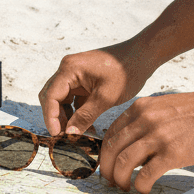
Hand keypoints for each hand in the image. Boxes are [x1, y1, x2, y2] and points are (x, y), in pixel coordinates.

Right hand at [39, 44, 153, 137]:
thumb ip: (85, 115)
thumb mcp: (106, 97)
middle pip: (51, 96)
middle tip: (63, 136)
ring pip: (61, 97)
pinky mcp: (83, 79)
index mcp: (70, 69)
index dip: (50, 116)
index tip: (56, 135)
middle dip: (55, 116)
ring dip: (65, 114)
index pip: (50, 96)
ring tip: (74, 132)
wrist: (142, 57)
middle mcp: (68, 69)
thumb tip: (70, 133)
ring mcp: (74, 73)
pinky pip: (72, 97)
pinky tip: (83, 123)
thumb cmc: (126, 72)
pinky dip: (75, 110)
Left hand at [99, 87, 193, 193]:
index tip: (106, 164)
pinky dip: (140, 185)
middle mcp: (143, 120)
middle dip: (106, 168)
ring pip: (124, 162)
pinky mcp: (172, 153)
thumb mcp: (162, 109)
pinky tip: (143, 189)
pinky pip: (146, 173)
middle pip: (112, 148)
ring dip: (120, 178)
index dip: (104, 152)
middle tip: (110, 181)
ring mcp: (157, 136)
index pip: (110, 133)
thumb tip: (132, 149)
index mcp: (139, 109)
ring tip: (124, 187)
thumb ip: (144, 124)